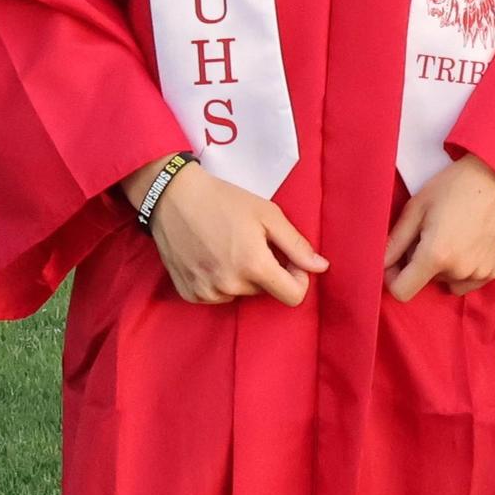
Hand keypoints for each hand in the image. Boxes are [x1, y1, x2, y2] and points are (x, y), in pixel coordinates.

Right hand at [129, 160, 327, 305]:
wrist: (173, 197)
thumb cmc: (224, 200)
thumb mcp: (267, 214)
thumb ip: (296, 244)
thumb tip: (321, 267)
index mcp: (253, 266)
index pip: (293, 296)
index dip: (298, 278)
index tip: (289, 260)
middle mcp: (230, 286)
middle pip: (265, 291)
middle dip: (265, 270)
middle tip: (251, 242)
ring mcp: (206, 293)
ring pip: (240, 293)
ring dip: (242, 276)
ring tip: (227, 246)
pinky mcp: (189, 294)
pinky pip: (217, 295)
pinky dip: (220, 281)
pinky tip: (210, 256)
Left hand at [383, 155, 494, 300]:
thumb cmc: (455, 185)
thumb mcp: (417, 207)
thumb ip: (395, 241)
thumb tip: (379, 264)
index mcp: (436, 255)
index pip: (402, 292)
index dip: (392, 278)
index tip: (396, 260)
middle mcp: (459, 271)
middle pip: (426, 282)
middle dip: (421, 263)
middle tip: (431, 232)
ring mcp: (480, 273)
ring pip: (448, 282)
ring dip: (444, 267)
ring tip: (452, 236)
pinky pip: (470, 280)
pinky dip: (464, 268)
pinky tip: (469, 241)